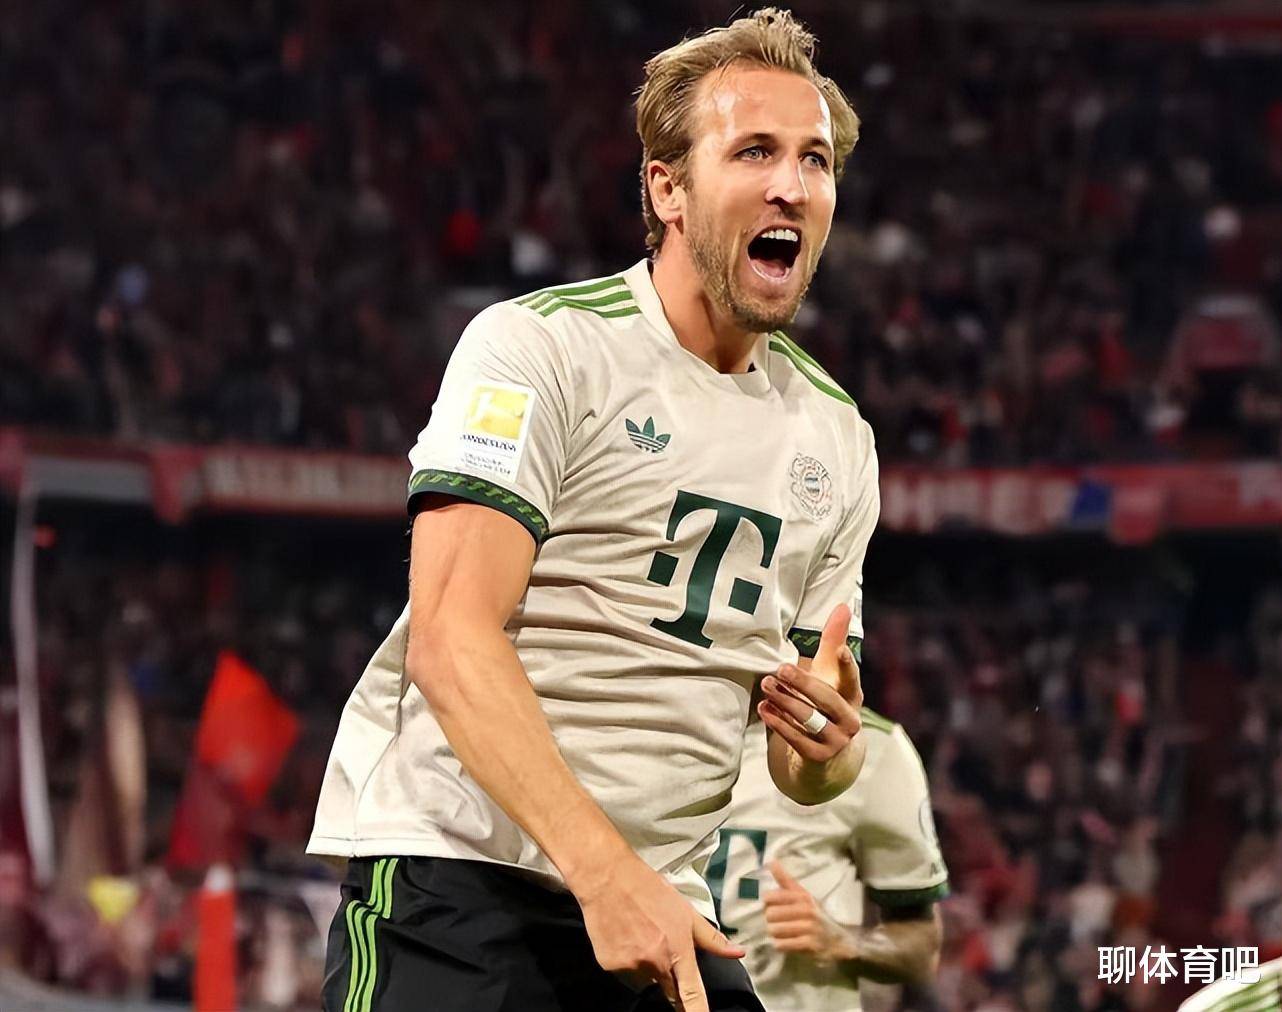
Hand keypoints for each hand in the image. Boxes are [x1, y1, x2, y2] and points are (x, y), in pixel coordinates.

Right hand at [576, 853, 744, 1009]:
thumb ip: (712, 939)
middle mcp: (655, 962)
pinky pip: (624, 973)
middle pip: (668, 991)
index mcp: (677, 950)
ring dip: (646, 968)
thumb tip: (738, 952)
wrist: (608, 878)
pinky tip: (625, 937)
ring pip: (644, 981)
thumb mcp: (686, 911)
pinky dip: (626, 962)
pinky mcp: (610, 966)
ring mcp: (630, 966)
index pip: (692, 995)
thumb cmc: (648, 890)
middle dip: (671, 981)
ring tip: (640, 936)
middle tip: (662, 950)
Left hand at [758, 603, 862, 764]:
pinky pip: (796, 739)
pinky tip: (764, 709)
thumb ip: (833, 641)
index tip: (841, 650)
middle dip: (802, 683)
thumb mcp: (829, 673)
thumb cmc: (825, 702)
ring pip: (809, 718)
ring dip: (785, 701)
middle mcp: (850, 719)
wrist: (826, 754)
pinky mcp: (819, 757)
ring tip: (765, 686)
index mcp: (853, 695)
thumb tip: (842, 605)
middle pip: (825, 698)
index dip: (847, 664)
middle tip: (779, 669)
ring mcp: (837, 740)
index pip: (851, 678)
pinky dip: (778, 723)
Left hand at [763, 861, 856, 963]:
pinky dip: (781, 945)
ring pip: (773, 930)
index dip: (768, 903)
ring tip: (784, 933)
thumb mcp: (802, 895)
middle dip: (771, 920)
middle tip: (779, 922)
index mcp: (802, 896)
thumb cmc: (814, 914)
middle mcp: (806, 910)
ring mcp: (809, 928)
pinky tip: (788, 942)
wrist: (836, 940)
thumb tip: (771, 861)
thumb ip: (785, 880)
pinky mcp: (809, 944)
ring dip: (775, 933)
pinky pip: (781, 944)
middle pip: (770, 914)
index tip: (773, 906)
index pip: (770, 897)